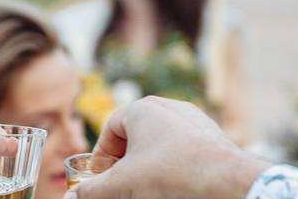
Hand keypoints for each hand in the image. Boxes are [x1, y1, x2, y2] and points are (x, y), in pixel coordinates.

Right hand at [68, 96, 268, 198]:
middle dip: (125, 164)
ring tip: (146, 189)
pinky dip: (172, 166)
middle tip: (122, 187)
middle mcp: (168, 107)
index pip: (112, 129)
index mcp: (143, 109)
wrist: (226, 181)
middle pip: (136, 136)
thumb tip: (71, 198)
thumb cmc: (171, 175)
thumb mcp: (122, 185)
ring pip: (160, 144)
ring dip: (148, 166)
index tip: (101, 179)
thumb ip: (92, 190)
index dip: (102, 156)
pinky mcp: (211, 137)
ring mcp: (193, 121)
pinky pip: (183, 150)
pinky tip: (173, 186)